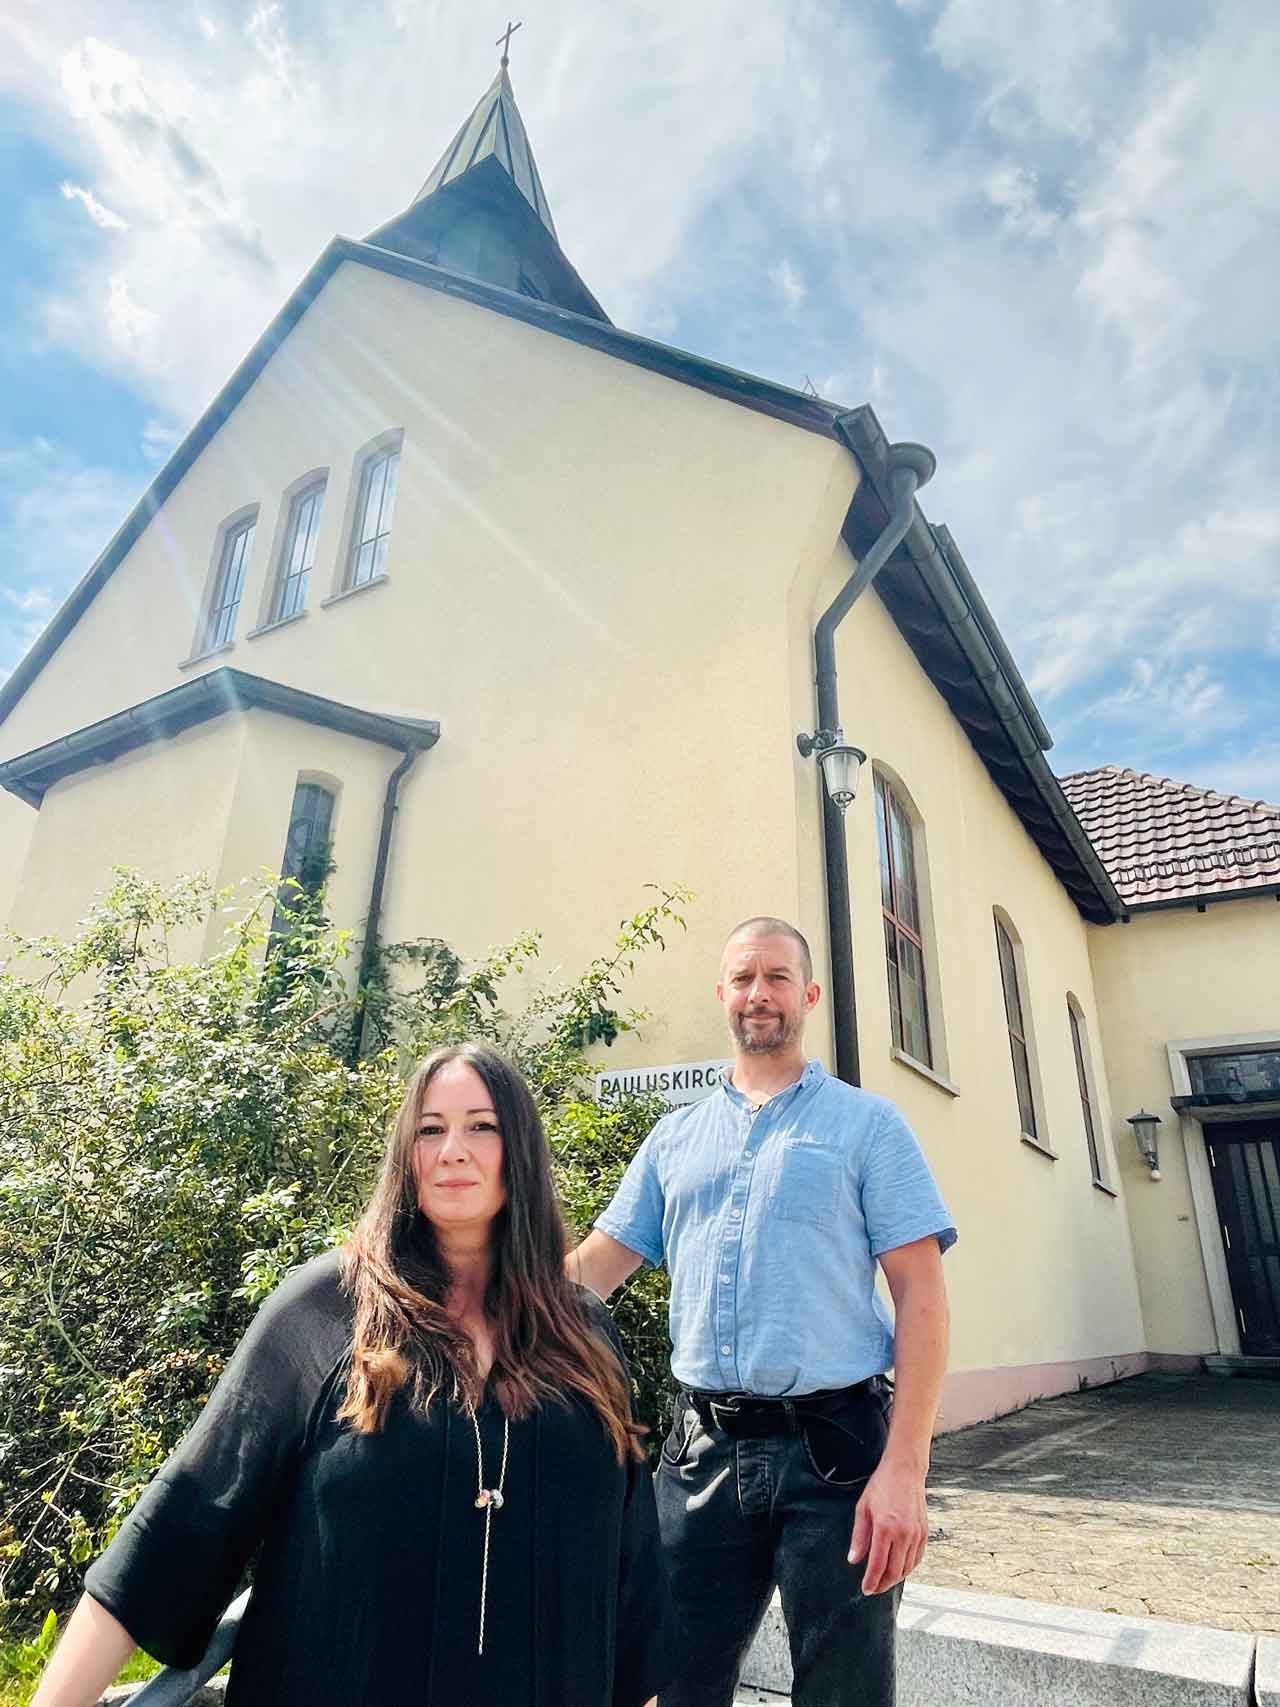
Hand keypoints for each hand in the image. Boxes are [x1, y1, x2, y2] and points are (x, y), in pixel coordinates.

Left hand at [846, 1456, 928, 1594]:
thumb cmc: (882, 1486)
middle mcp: (903, 1534)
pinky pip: (917, 1558)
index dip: (871, 1581)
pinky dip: (908, 1568)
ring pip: (907, 1568)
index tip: (865, 1589)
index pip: (878, 1565)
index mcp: (885, 1528)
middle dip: (883, 1584)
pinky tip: (899, 1568)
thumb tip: (854, 1560)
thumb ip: (859, 1537)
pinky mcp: (924, 1533)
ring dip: (895, 1579)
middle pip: (894, 1572)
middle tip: (873, 1588)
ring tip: (884, 1580)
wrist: (905, 1471)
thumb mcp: (863, 1508)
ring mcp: (916, 1534)